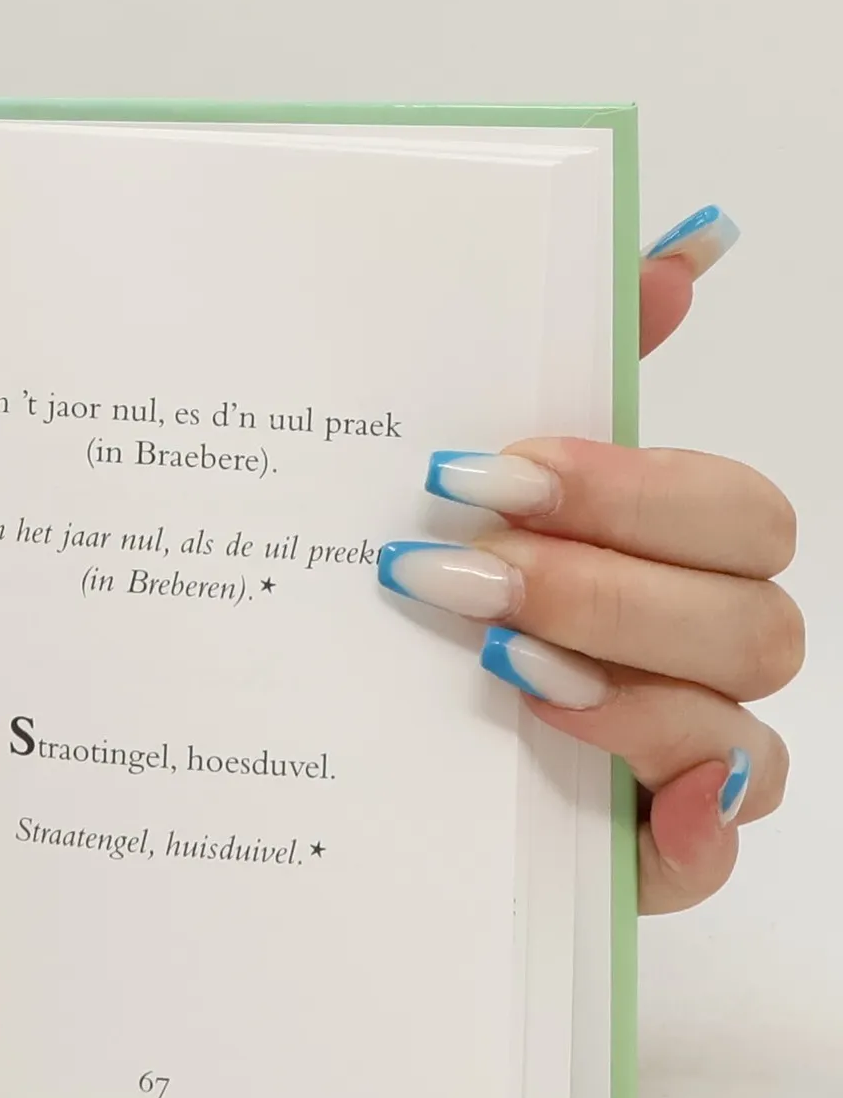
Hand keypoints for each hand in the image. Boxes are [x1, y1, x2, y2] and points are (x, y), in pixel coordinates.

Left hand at [377, 207, 799, 912]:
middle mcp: (700, 651)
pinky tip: (639, 813)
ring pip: (736, 724)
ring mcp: (686, 757)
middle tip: (464, 577)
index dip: (626, 492)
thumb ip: (580, 364)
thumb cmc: (432, 598)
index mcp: (673, 555)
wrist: (346, 742)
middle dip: (604, 591)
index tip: (486, 474)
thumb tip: (681, 245)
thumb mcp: (477, 483)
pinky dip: (687, 835)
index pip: (731, 510)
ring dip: (620, 692)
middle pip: (752, 617)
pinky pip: (711, 851)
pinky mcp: (652, 852)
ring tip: (492, 669)